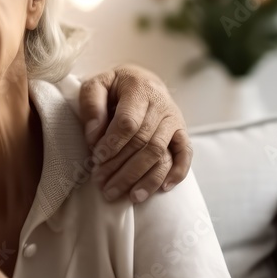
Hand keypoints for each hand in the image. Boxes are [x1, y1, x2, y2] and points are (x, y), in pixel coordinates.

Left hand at [80, 65, 191, 202]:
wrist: (143, 81)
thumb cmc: (115, 87)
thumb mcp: (98, 85)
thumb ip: (92, 105)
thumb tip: (93, 136)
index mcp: (139, 90)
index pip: (128, 122)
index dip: (112, 144)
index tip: (96, 160)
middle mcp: (161, 105)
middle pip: (144, 143)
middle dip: (123, 168)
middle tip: (103, 185)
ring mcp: (174, 120)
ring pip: (161, 153)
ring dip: (145, 178)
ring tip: (128, 197)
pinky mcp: (182, 132)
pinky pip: (185, 154)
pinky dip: (177, 173)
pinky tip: (162, 189)